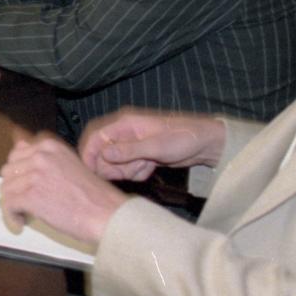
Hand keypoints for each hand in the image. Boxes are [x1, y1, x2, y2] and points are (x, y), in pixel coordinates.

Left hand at [0, 133, 127, 246]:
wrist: (107, 214)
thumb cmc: (93, 195)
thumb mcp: (69, 164)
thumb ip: (45, 159)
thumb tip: (19, 150)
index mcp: (50, 146)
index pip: (16, 153)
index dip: (18, 172)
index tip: (25, 185)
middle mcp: (40, 156)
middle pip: (8, 171)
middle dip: (14, 187)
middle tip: (25, 201)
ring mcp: (35, 175)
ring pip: (6, 188)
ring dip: (13, 203)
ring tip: (25, 213)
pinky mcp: (32, 196)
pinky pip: (8, 205)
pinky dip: (12, 215)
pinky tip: (21, 221)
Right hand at [78, 109, 226, 181]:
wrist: (206, 144)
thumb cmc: (183, 139)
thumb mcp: (156, 146)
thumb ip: (128, 151)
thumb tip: (103, 154)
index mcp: (125, 123)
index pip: (96, 137)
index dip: (89, 154)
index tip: (89, 171)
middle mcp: (124, 133)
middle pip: (103, 153)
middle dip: (112, 167)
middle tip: (130, 172)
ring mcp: (132, 145)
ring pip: (115, 163)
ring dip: (127, 170)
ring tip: (146, 167)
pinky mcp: (140, 155)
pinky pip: (128, 168)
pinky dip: (137, 172)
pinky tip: (151, 168)